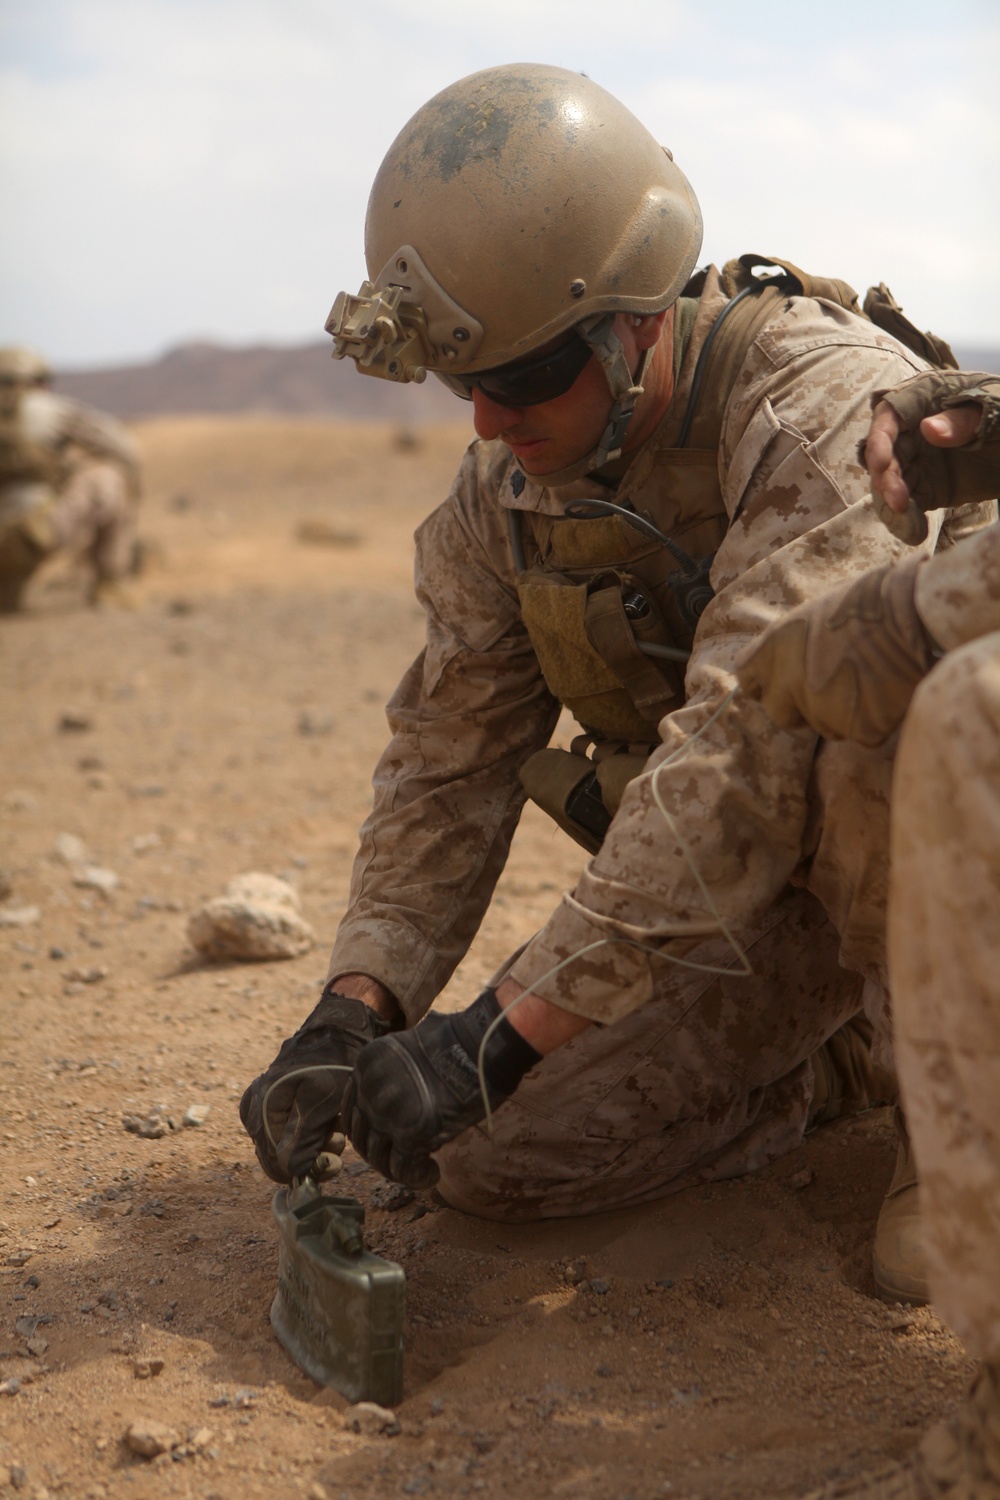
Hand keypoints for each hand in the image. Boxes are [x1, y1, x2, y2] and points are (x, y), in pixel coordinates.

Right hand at [239, 988, 394, 1182]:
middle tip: (336, 1140)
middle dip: (311, 1156)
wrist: (338, 1031)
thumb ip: (301, 1137)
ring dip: (316, 1146)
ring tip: (336, 1127)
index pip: (275, 1164)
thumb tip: (288, 1170)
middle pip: (280, 1159)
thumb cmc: (331, 1063)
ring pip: (288, 1149)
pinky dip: (313, 1134)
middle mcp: (254, 1111)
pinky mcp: (276, 1105)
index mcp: (259, 1109)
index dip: (304, 1169)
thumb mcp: (321, 1100)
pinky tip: (330, 1122)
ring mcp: (263, 1108)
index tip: (331, 1159)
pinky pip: (292, 1134)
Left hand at [343, 989, 540, 1187]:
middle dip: (379, 1151)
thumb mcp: (406, 1055)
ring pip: (378, 1157)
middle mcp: (370, 1090)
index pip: (352, 1108)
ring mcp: (387, 1113)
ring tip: (419, 1167)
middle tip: (400, 1157)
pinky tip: (432, 1173)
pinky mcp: (410, 1134)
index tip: (385, 1137)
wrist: (479, 1048)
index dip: (368, 1128)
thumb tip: (387, 1117)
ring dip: (396, 1169)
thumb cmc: (454, 1048)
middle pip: (361, 1136)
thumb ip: (389, 1080)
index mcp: (366, 1065)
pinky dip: (418, 1178)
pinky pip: (404, 1170)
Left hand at [736, 556, 933, 745]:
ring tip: (871, 679)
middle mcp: (789, 684)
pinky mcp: (858, 729)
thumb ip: (795, 642)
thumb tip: (792, 657)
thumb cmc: (869, 600)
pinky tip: (890, 691)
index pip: (748, 678)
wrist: (913, 612)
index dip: (764, 683)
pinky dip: (876, 719)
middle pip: (780, 714)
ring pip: (826, 726)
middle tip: (832, 687)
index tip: (779, 683)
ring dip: (842, 712)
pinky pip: (863, 733)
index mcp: (773, 649)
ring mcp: (821, 710)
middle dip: (800, 708)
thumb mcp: (816, 610)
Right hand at [863, 370, 999, 542]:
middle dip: (885, 480)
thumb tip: (928, 429)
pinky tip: (915, 533)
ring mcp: (916, 461)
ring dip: (892, 506)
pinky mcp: (924, 488)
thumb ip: (962, 420)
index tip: (882, 464)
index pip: (889, 416)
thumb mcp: (994, 412)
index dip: (879, 440)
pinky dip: (905, 521)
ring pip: (889, 485)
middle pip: (883, 455)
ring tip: (911, 527)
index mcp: (923, 400)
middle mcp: (911, 431)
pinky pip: (907, 506)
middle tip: (898, 502)